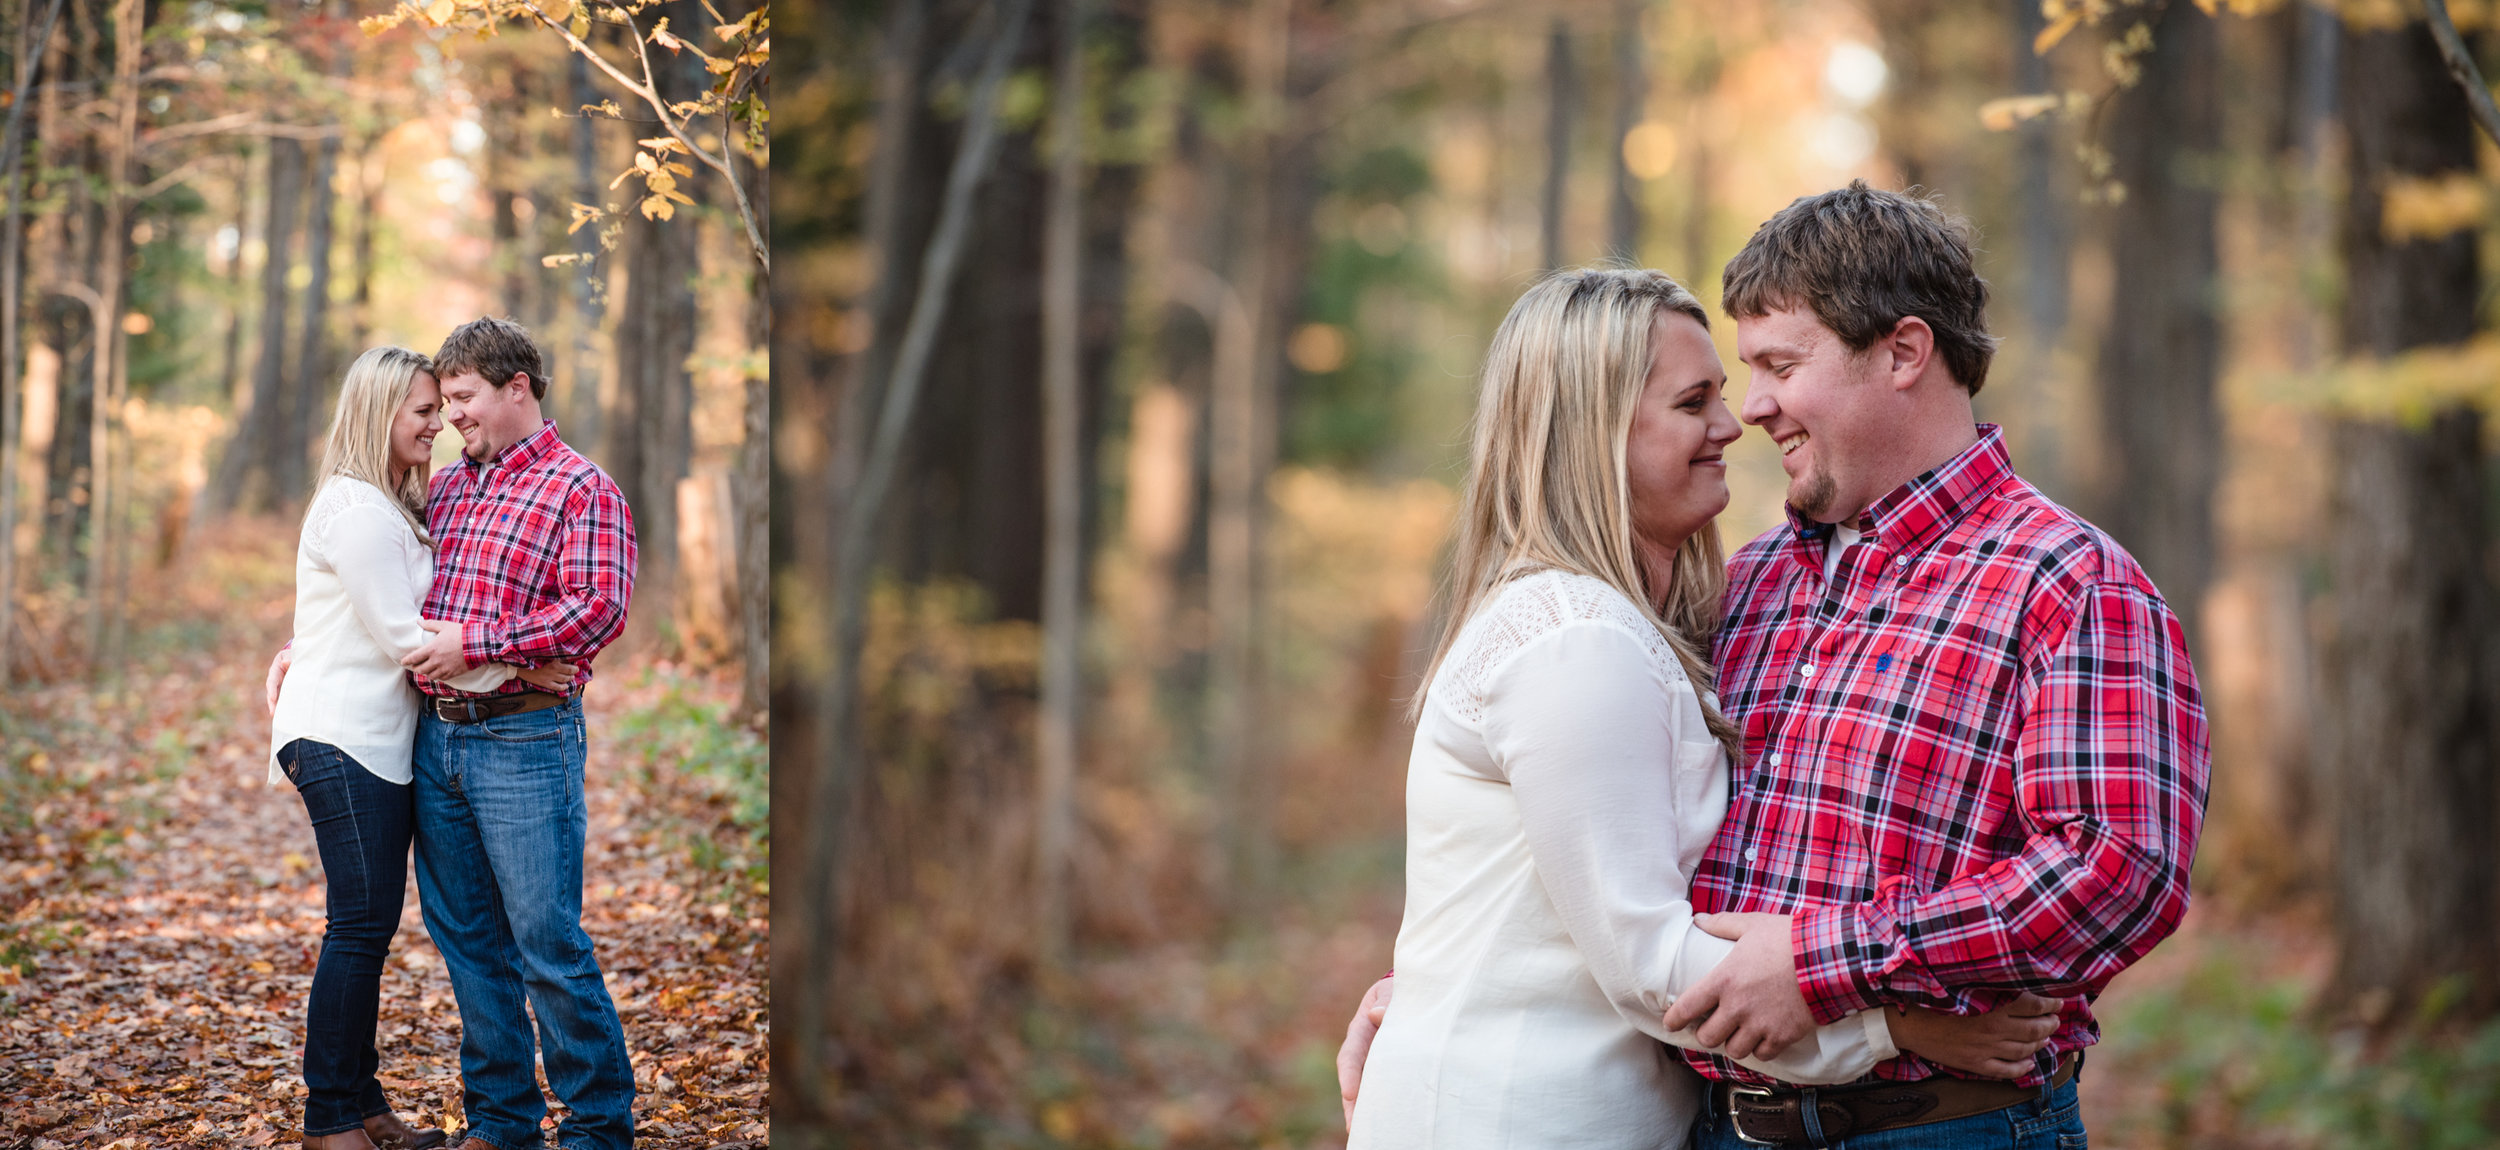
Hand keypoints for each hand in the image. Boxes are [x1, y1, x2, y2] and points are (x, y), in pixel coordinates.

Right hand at [264, 647, 292, 713]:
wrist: (297, 656)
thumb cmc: (293, 654)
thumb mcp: (291, 654)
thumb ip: (289, 658)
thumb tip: (287, 663)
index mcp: (275, 670)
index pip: (272, 681)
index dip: (272, 690)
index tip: (273, 698)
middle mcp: (276, 680)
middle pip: (272, 693)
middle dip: (272, 703)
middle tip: (273, 712)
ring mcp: (281, 686)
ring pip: (278, 698)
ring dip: (278, 707)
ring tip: (279, 718)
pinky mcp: (287, 690)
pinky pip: (285, 698)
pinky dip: (286, 706)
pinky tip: (289, 715)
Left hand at [401, 619, 474, 680]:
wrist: (478, 644)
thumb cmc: (461, 633)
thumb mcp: (445, 626)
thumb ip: (430, 624)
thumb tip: (419, 622)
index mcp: (432, 649)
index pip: (414, 658)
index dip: (406, 661)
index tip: (403, 661)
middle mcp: (436, 661)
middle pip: (420, 669)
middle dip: (416, 668)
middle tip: (415, 666)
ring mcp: (445, 668)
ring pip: (430, 676)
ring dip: (427, 673)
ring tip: (427, 669)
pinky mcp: (453, 673)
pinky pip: (441, 678)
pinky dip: (438, 676)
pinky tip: (438, 672)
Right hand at [516, 660, 578, 691]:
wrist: (523, 668)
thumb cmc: (535, 660)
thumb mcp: (547, 657)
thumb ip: (557, 658)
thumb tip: (568, 659)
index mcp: (554, 661)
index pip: (569, 664)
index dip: (575, 666)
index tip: (576, 665)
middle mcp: (554, 669)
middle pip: (570, 671)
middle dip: (574, 671)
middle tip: (574, 671)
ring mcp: (550, 677)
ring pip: (565, 679)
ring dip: (570, 678)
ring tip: (570, 677)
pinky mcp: (546, 684)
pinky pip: (558, 687)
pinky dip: (564, 687)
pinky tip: (565, 686)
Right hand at [1337, 975, 1393, 1126]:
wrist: (1413, 994)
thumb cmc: (1400, 991)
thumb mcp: (1392, 990)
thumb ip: (1387, 1001)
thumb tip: (1377, 1015)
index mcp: (1361, 1029)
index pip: (1351, 1054)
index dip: (1349, 1074)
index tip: (1350, 1093)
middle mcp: (1365, 1051)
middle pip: (1356, 1081)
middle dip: (1353, 1105)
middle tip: (1354, 1127)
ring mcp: (1377, 1062)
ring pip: (1369, 1090)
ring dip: (1368, 1111)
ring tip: (1367, 1135)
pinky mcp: (1391, 1071)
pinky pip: (1388, 1089)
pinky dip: (1387, 1106)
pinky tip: (1394, 1124)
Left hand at [1661, 912, 1814, 1061]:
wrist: (1827, 958)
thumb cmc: (1788, 939)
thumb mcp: (1751, 924)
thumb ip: (1722, 924)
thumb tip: (1699, 919)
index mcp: (1724, 980)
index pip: (1687, 1008)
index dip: (1674, 1019)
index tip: (1671, 1023)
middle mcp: (1737, 1007)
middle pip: (1708, 1037)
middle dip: (1707, 1033)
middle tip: (1712, 1026)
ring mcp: (1760, 1025)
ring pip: (1734, 1050)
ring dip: (1733, 1043)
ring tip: (1738, 1033)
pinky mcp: (1783, 1036)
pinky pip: (1763, 1054)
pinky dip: (1761, 1049)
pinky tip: (1763, 1038)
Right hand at [1887, 993, 2063, 1078]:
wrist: (1911, 1027)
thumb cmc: (1935, 1004)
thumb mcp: (1962, 993)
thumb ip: (1988, 991)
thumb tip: (2013, 985)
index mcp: (1989, 1013)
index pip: (2028, 1007)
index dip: (2047, 1004)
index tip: (2057, 1001)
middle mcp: (1991, 1034)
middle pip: (2032, 1031)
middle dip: (2049, 1024)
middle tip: (2054, 1019)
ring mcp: (1984, 1052)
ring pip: (2024, 1051)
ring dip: (2040, 1044)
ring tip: (2045, 1037)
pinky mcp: (1976, 1065)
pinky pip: (2008, 1071)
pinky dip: (2023, 1067)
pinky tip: (2029, 1062)